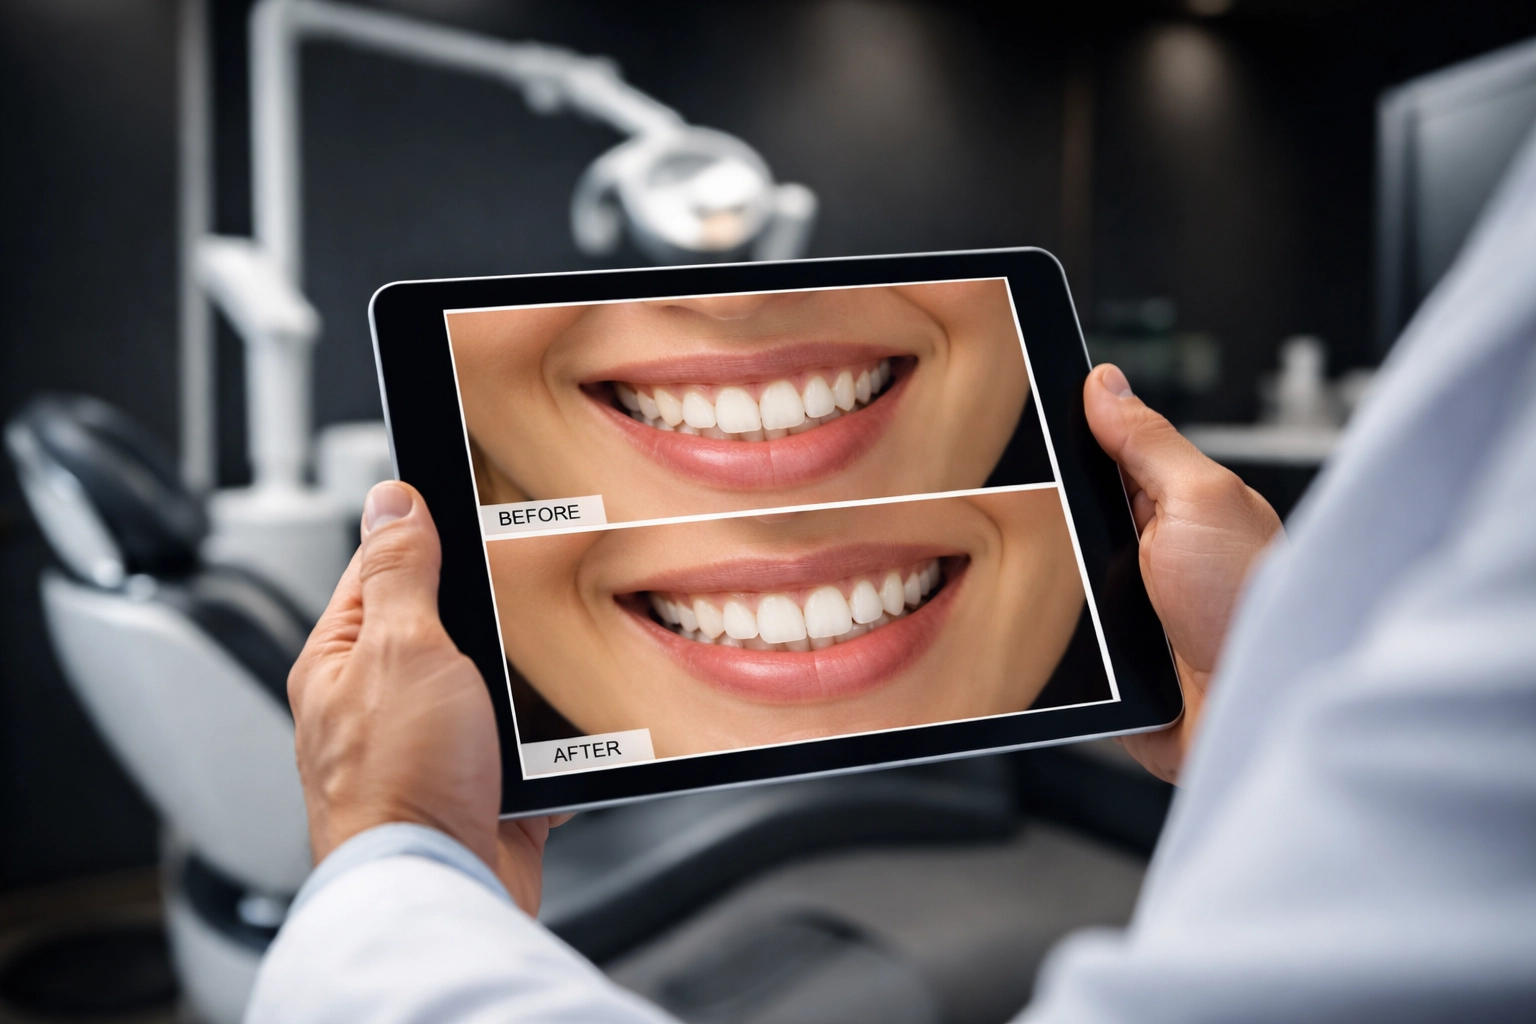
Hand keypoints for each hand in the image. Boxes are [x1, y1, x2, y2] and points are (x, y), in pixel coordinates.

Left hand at [287, 480, 566, 913]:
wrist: (441, 887)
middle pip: (450, 627)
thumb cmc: (400, 781)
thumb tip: (391, 501)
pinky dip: (551, 748)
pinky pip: (529, 751)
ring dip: (529, 689)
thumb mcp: (402, 646)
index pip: (383, 568)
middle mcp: (383, 703)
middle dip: (496, 618)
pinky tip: (560, 740)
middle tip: (527, 601)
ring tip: (544, 681)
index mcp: (345, 660)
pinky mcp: (482, 792)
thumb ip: (400, 572)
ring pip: (497, 688)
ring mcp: (435, 748)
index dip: (429, 536)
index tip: (473, 511)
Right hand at [1085, 365, 1282, 782]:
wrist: (1252, 714)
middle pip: (1068, 516)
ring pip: (1052, 579)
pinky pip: (1052, 642)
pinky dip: (1045, 639)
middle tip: (1046, 518)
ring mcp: (1125, 611)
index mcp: (1175, 505)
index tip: (1027, 420)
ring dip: (1046, 583)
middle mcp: (1150, 555)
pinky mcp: (1106, 667)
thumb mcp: (1199, 500)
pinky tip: (1057, 636)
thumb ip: (1149, 442)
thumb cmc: (1250, 607)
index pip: (1103, 456)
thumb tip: (1105, 384)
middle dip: (1046, 515)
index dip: (1066, 438)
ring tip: (1062, 586)